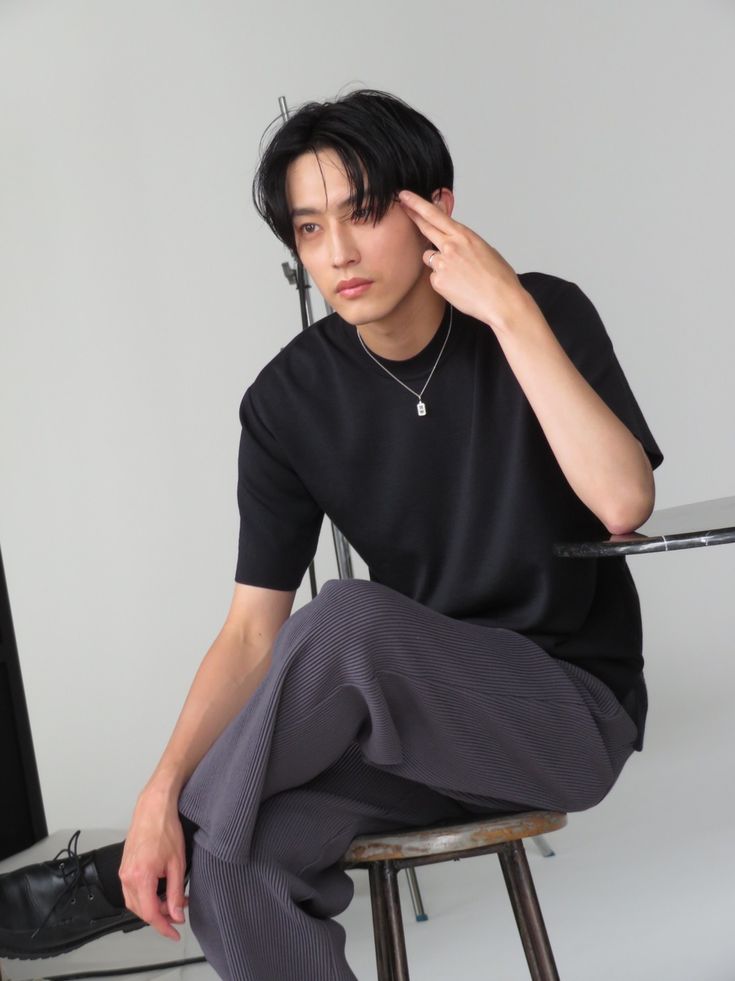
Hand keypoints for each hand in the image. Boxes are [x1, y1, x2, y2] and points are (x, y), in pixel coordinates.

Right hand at [119, 791, 187, 940]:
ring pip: (134, 902)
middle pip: (140, 911)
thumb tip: (175, 914)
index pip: (150, 914)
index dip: (163, 927)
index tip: (174, 933)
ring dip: (152, 907)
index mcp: (140, 877)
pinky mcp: (124, 866)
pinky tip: (159, 891)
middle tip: (177, 914)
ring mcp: (123, 871)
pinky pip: (132, 890)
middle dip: (159, 917)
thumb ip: (175, 892)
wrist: (153, 808)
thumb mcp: (177, 864)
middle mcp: (127, 877)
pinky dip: (145, 896)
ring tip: (171, 902)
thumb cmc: (165, 829)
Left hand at [397, 189, 527, 330]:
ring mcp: (441, 264)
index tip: (405, 196)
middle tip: (402, 207)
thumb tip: (455, 242)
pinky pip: (434, 278)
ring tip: (458, 273)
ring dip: (437, 262)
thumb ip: (464, 242)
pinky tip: (458, 287)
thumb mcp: (484, 249)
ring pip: (429, 257)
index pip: (435, 214)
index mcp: (463, 235)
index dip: (417, 204)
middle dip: (412, 215)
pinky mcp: (437, 282)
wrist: (501, 301)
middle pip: (424, 227)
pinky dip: (443, 281)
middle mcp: (450, 246)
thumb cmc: (499, 277)